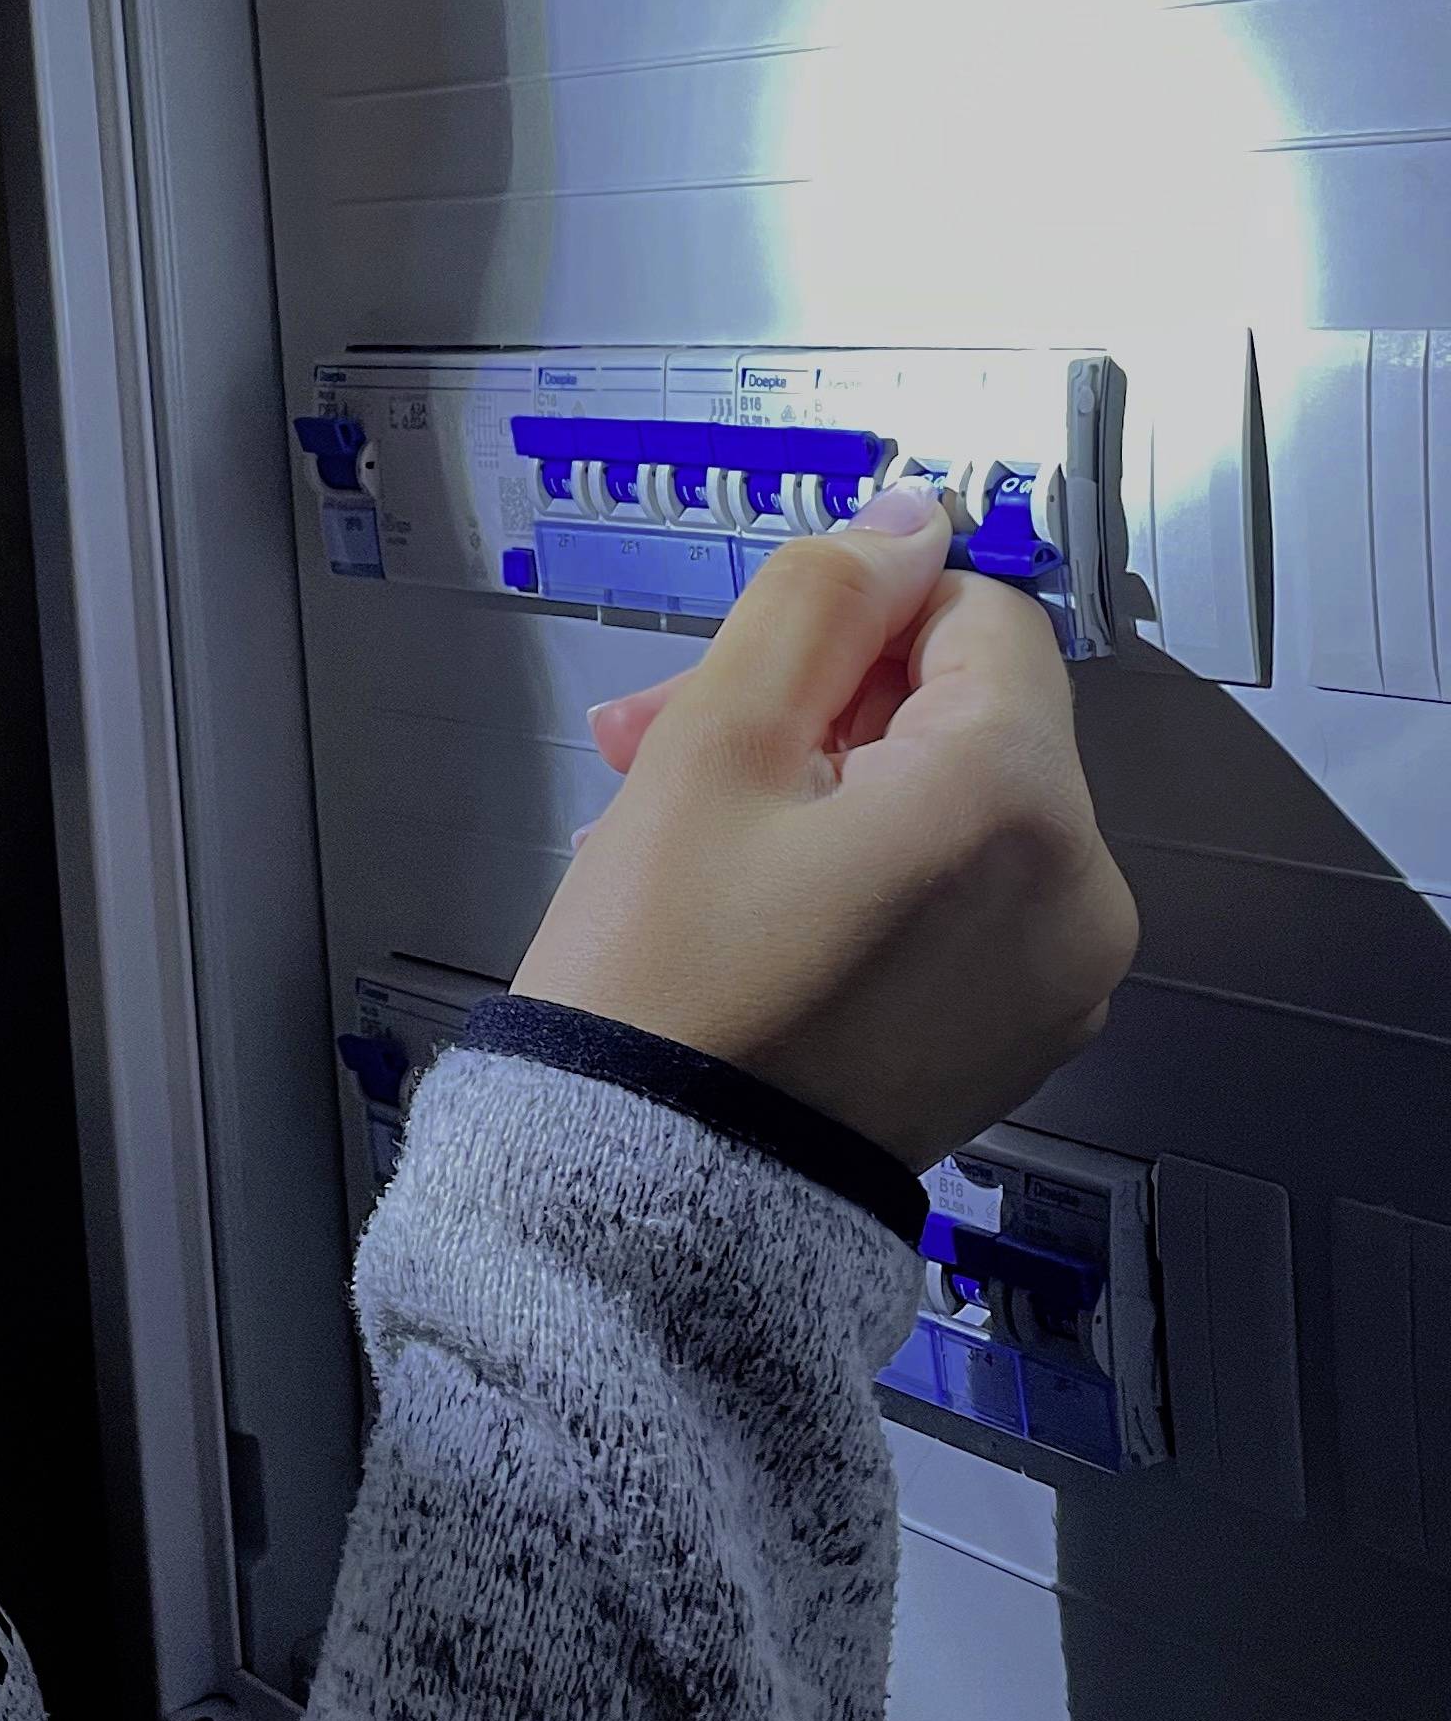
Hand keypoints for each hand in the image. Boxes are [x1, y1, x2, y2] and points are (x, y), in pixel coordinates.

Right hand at [510, 483, 1138, 1171]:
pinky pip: (955, 898)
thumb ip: (817, 603)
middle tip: (667, 746)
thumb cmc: (666, 980)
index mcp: (1015, 800)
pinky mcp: (1014, 1035)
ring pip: (950, 806)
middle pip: (959, 715)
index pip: (973, 614)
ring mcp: (1056, 977)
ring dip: (824, 787)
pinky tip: (748, 901)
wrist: (645, 1198)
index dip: (849, 618)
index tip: (744, 674)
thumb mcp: (713, 746)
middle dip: (813, 710)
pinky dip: (864, 873)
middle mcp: (1076, 890)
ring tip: (689, 832)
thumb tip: (904, 521)